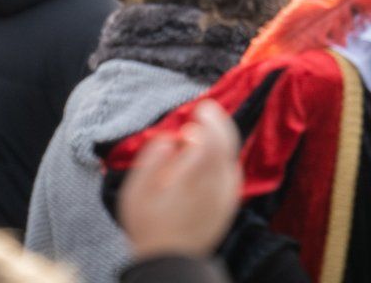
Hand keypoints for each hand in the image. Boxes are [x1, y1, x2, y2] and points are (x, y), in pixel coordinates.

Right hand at [116, 99, 241, 260]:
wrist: (168, 261)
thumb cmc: (148, 226)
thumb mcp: (137, 192)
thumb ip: (152, 160)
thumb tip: (169, 138)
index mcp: (193, 179)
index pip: (212, 141)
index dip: (210, 121)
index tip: (200, 109)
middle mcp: (215, 186)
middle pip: (227, 145)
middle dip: (219, 123)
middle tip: (206, 110)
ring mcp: (225, 196)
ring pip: (231, 158)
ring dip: (222, 138)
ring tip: (205, 129)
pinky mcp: (228, 205)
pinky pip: (232, 173)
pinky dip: (225, 157)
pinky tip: (213, 154)